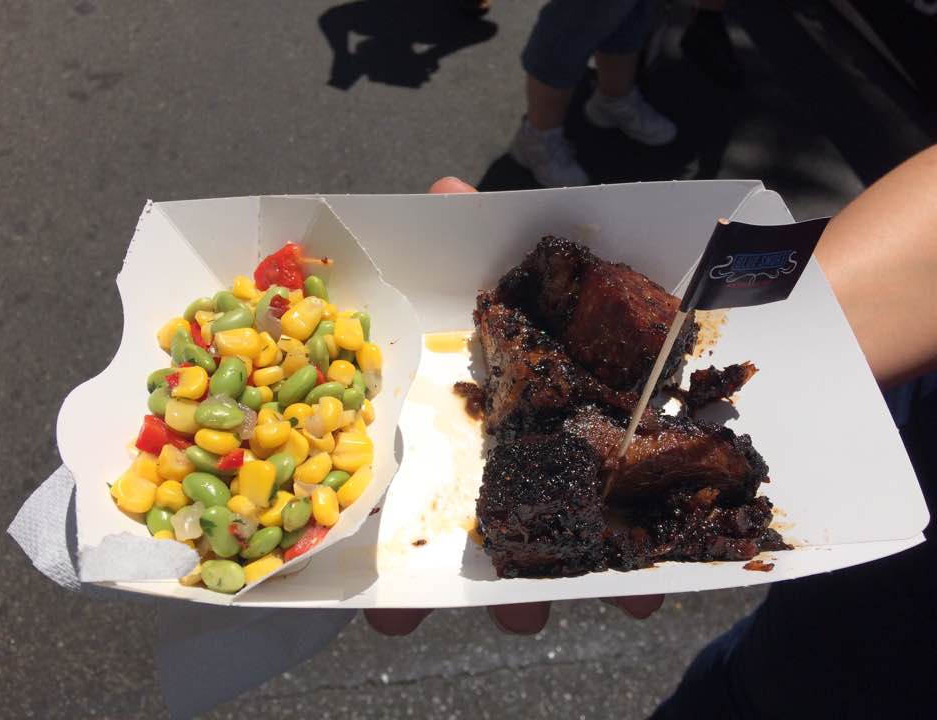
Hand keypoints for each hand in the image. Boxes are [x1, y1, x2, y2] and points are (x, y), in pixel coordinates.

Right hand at [363, 176, 664, 635]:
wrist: (753, 302)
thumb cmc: (639, 280)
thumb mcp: (559, 252)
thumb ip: (496, 229)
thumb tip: (439, 190)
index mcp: (498, 414)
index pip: (428, 475)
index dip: (387, 528)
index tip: (356, 579)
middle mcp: (536, 461)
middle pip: (478, 534)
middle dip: (443, 581)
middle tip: (411, 617)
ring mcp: (601, 492)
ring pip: (557, 560)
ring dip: (537, 593)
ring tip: (525, 613)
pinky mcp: (667, 507)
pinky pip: (652, 556)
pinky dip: (646, 575)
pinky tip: (645, 587)